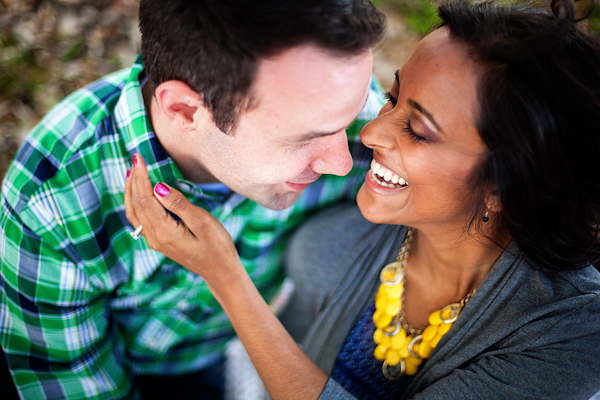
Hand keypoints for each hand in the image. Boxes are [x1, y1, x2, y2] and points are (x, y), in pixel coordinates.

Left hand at [124, 154, 242, 282]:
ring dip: (131, 190)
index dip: (141, 176)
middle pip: (136, 203)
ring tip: (131, 171)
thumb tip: (157, 186)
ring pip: (134, 212)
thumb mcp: (202, 222)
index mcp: (164, 231)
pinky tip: (139, 193)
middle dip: (134, 179)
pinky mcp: (159, 241)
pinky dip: (136, 202)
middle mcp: (154, 237)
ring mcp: (155, 241)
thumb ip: (178, 204)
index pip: (145, 198)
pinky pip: (139, 219)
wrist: (221, 271)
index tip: (139, 157)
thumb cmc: (217, 246)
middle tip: (135, 157)